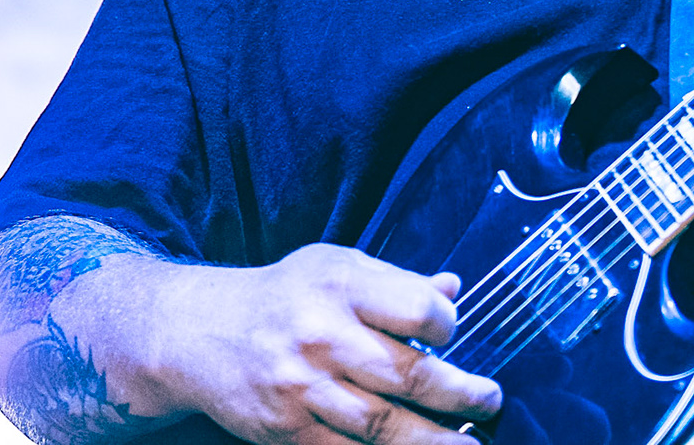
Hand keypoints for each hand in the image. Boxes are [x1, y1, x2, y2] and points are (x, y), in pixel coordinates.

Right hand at [145, 244, 501, 444]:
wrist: (202, 333)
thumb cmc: (285, 295)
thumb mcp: (338, 266)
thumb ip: (396, 283)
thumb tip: (453, 289)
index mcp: (342, 285)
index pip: (417, 310)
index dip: (447, 326)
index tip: (453, 336)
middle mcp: (323, 336)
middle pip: (406, 375)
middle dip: (460, 395)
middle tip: (491, 401)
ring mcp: (302, 389)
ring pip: (381, 424)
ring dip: (432, 439)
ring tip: (470, 444)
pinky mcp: (286, 431)